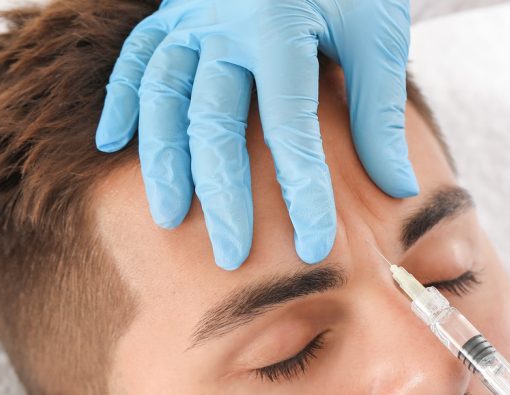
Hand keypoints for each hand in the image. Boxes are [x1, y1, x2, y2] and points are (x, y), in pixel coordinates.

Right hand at [95, 0, 417, 269]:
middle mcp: (223, 21)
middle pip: (214, 121)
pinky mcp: (169, 12)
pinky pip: (135, 57)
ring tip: (171, 217)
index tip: (313, 245)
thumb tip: (398, 189)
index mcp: (280, 24)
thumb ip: (380, 110)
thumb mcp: (375, 34)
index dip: (302, 189)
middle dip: (224, 194)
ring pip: (163, 96)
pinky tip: (111, 143)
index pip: (290, 126)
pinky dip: (120, 99)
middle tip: (232, 255)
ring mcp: (188, 16)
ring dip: (164, 160)